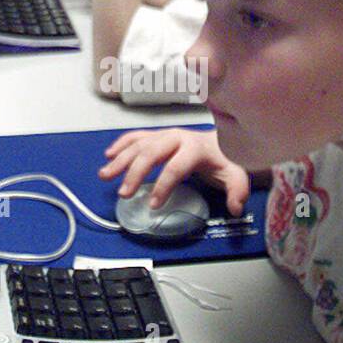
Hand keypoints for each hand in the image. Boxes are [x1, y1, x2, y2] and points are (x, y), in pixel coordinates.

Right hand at [100, 128, 249, 215]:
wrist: (222, 139)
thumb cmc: (225, 158)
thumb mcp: (236, 175)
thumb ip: (237, 191)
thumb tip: (235, 208)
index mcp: (195, 148)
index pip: (175, 167)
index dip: (163, 186)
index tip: (153, 204)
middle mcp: (177, 138)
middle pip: (151, 153)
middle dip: (134, 173)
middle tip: (124, 193)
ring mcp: (166, 134)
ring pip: (139, 144)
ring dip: (121, 160)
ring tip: (105, 175)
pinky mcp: (158, 135)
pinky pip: (136, 136)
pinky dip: (121, 144)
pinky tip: (109, 156)